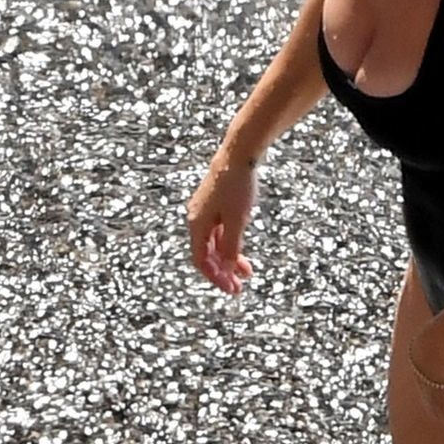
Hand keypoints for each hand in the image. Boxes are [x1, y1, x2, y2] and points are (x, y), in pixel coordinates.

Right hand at [187, 146, 256, 295]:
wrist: (239, 154)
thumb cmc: (237, 185)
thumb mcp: (237, 221)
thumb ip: (231, 247)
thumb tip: (227, 270)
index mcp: (197, 224)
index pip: (201, 260)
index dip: (216, 278)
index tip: (232, 289)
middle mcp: (197, 218)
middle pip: (207, 254)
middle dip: (223, 272)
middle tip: (239, 287)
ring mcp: (206, 211)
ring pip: (215, 243)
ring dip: (229, 260)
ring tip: (247, 272)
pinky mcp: (216, 204)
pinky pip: (220, 232)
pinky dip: (231, 244)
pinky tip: (242, 251)